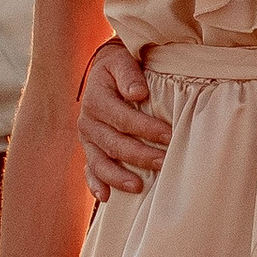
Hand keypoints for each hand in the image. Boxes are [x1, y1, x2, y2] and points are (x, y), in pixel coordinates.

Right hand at [78, 40, 167, 198]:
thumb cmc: (120, 65)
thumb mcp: (121, 60)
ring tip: (138, 187)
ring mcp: (87, 139)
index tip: (169, 135)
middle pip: (114, 143)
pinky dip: (96, 184)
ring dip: (118, 176)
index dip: (145, 128)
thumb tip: (138, 93)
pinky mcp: (90, 150)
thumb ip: (129, 74)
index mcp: (96, 99)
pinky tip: (106, 197)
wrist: (105, 70)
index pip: (122, 118)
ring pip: (100, 162)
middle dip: (140, 155)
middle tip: (164, 162)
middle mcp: (88, 121)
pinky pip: (90, 169)